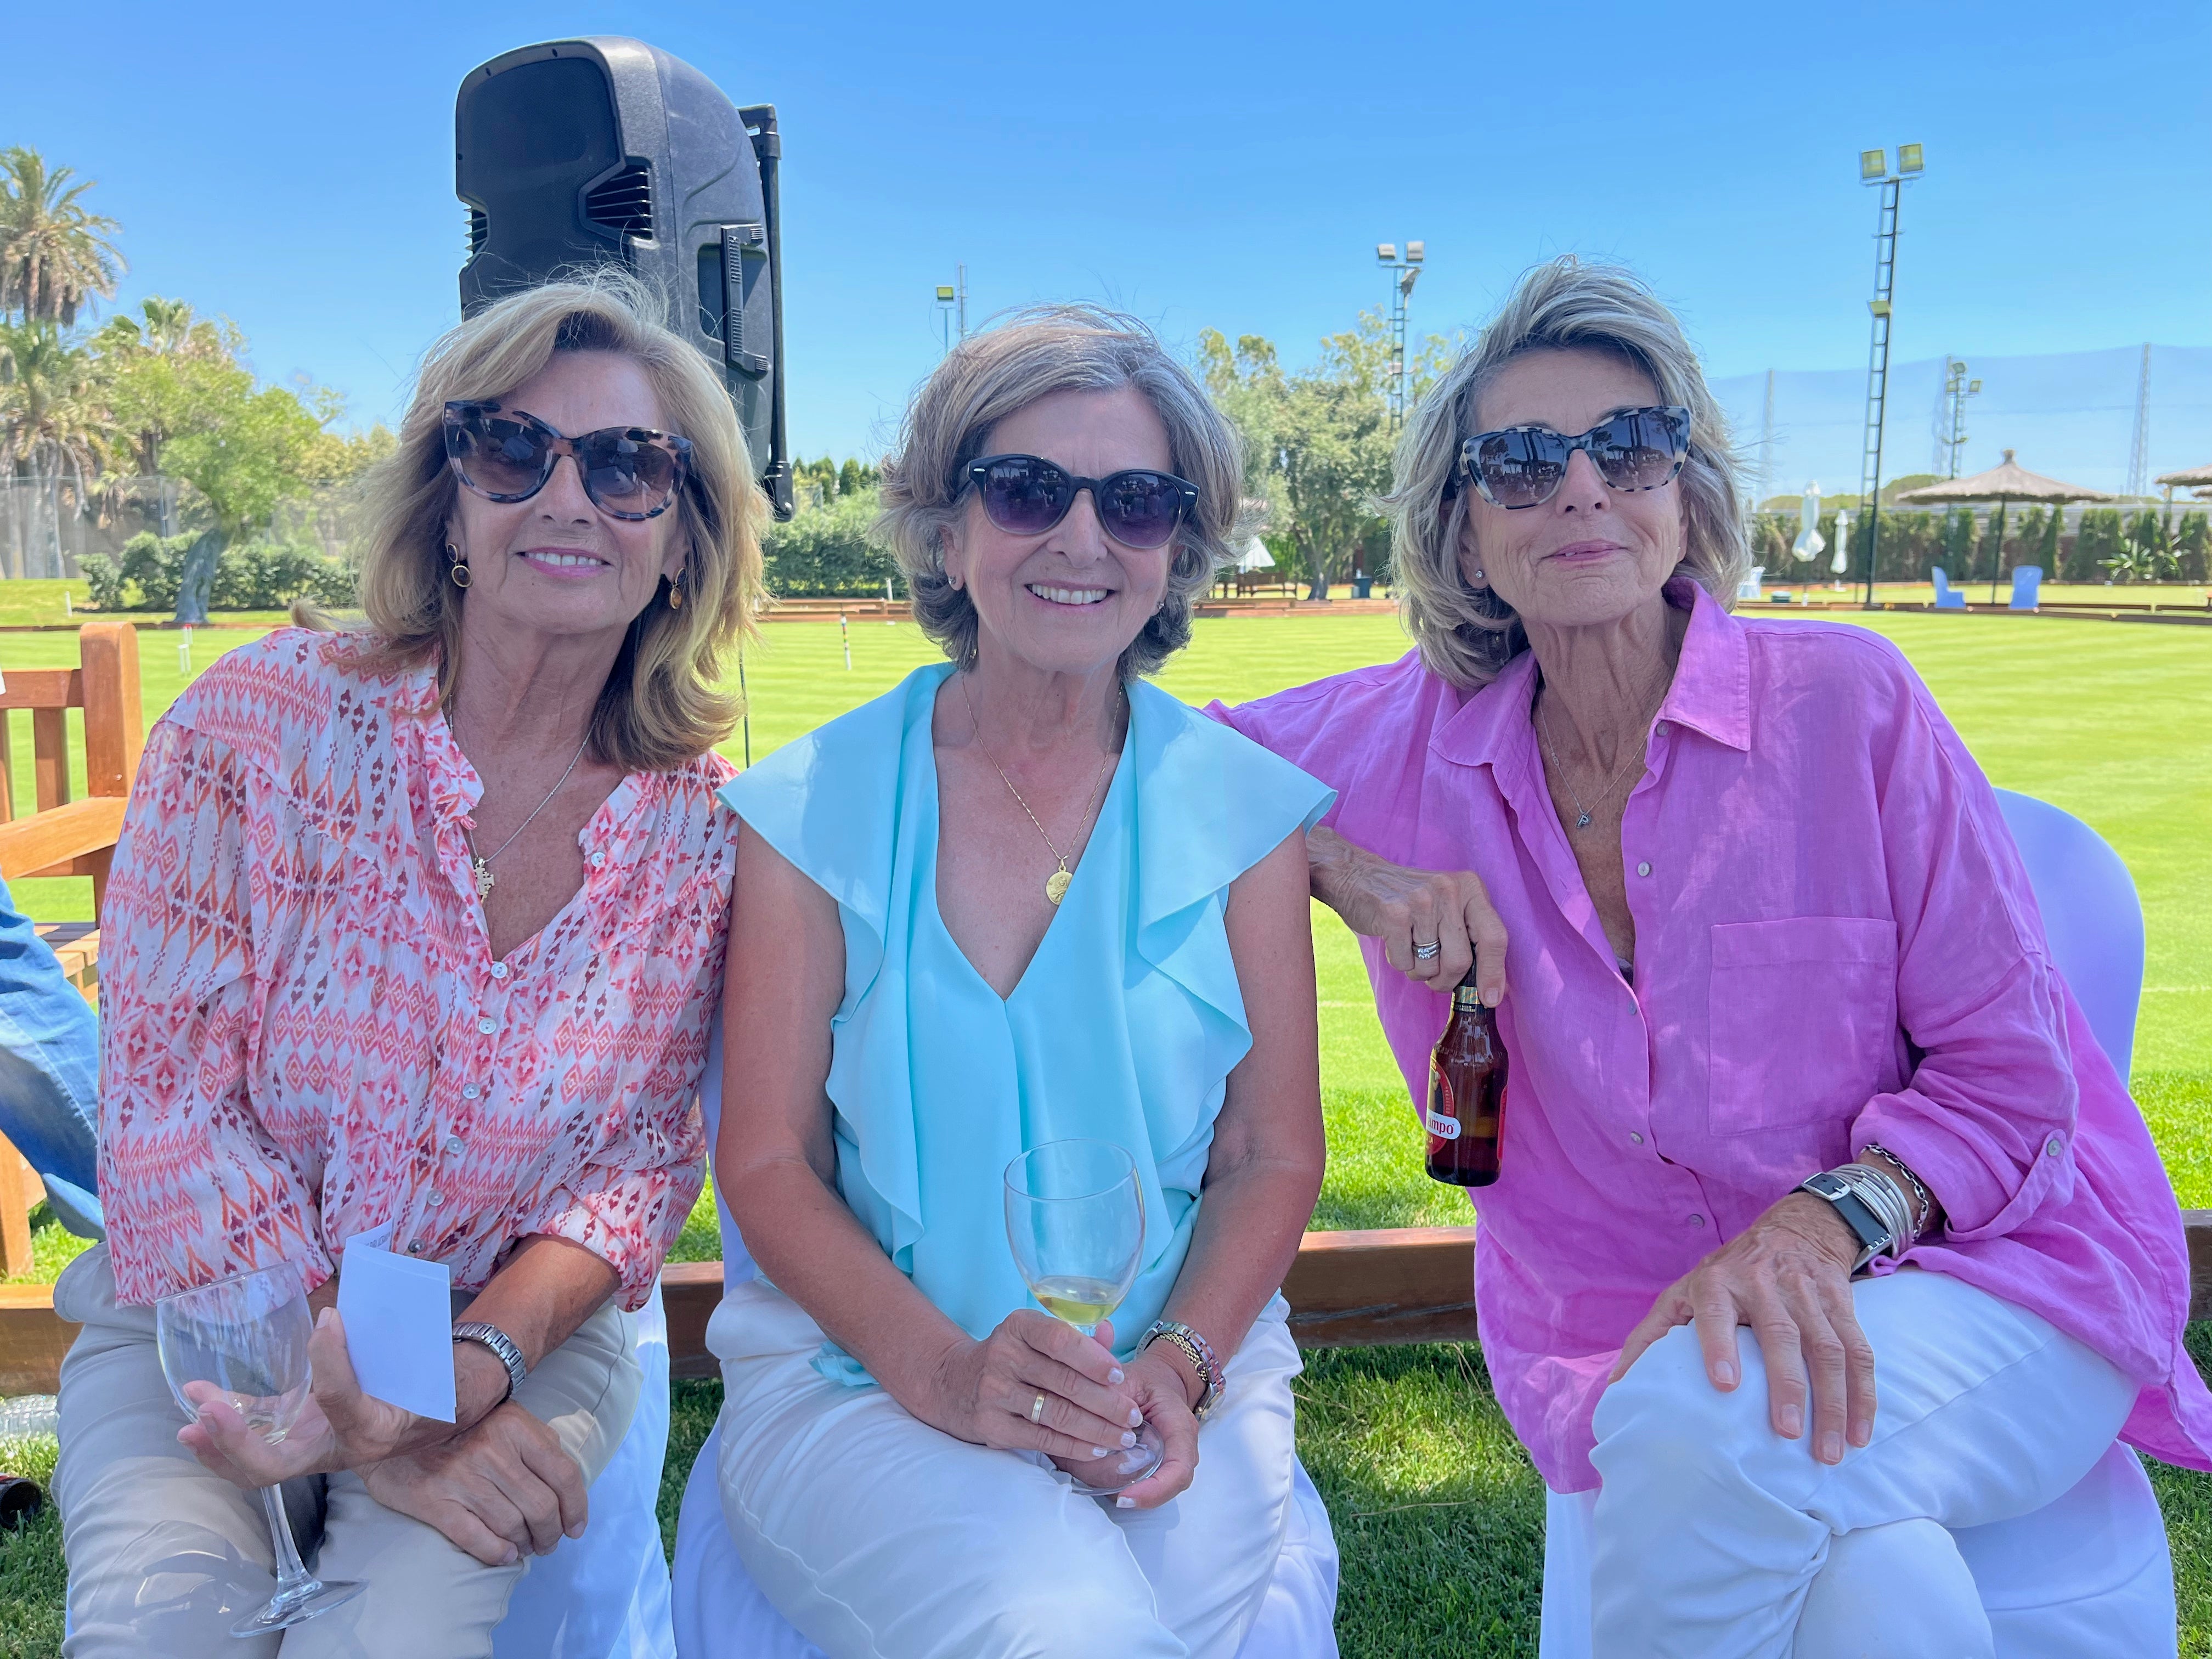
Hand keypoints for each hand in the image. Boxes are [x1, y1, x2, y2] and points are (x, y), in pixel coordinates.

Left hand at [180, 1307, 425, 1486]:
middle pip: (273, 1468)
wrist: (438, 1415)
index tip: (328, 1319)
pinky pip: (259, 1438)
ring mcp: (313, 1448)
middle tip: (207, 1411)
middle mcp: (336, 1451)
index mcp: (374, 1431)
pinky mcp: (301, 1437)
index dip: (330, 1361)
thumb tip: (329, 1317)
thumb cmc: (432, 1388)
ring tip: (191, 1410)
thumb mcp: (422, 1368)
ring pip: (254, 1464)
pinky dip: (229, 1421)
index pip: (340, 1402)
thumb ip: (379, 1345)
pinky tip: (202, 1394)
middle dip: (234, 1443)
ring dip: (217, 1442)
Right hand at [359, 1404, 587, 1566]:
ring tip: (526, 1547)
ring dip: (526, 1544)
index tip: (576, 1528)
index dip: (576, 1508)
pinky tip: (505, 1554)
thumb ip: (537, 1442)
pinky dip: (498, 1553)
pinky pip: (477, 1538)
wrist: (393, 1430)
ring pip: (512, 1525)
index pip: (564, 1475)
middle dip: (551, 1533)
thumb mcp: (506, 1417)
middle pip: (541, 1507)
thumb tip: (567, 1484)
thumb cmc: (460, 1426)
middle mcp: (492, 1450)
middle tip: (548, 1542)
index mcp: (516, 1427)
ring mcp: (462, 1477)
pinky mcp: (434, 1501)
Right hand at [919, 1312, 1145, 1474]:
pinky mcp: (992, 1426)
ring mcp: (995, 1393)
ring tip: (1125, 1438)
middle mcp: (1003, 1356)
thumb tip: (1110, 1334)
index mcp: (1018, 1326)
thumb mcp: (1034, 1338)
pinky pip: (1042, 1439)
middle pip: (1065, 1382)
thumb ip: (1074, 1339)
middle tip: (1134, 1416)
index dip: (1094, 1359)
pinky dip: (1074, 1446)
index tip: (1120, 1377)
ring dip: (1097, 1429)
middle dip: (1107, 1403)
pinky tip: (1097, 1450)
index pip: (1060, 1339)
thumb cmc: (1010, 1358)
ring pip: (1057, 1414)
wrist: (953, 1384)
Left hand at [1096, 1347, 1199, 1510]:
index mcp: (1181, 1428)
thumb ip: (1112, 1402)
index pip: (1178, 1471)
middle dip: (1129, 1491)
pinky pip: (1142, 1488)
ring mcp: (1173, 1464)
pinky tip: (1092, 1469)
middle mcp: (1182, 1452)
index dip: (1153, 1491)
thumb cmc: (1145, 1380)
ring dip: (1119, 1489)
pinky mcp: (1160, 1470)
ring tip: (1086, 1469)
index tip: (1123, 1497)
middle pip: (1163, 1489)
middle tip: (1091, 1475)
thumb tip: (1091, 1426)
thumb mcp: (1128, 1381)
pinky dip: (1116, 1485)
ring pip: (1151, 1493)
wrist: (1161, 1380)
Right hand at [1307, 827, 1506, 998]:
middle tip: (1434, 976)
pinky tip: (1394, 939)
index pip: (1494, 937)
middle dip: (1445, 979)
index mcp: (1470, 887)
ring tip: (1410, 947)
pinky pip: (1404, 963)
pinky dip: (1399, 961)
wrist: (1359, 876)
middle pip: (1460, 961)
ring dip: (1419, 970)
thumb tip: (1493, 988)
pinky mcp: (1393, 913)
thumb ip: (1471, 936)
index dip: (1494, 973)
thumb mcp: (1449, 904)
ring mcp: (1421, 901)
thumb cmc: (1411, 901)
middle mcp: (1449, 890)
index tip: (1490, 999)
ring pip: (1430, 966)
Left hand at [1609, 1193, 1873, 1465]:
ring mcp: (1807, 1292)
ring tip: (1829, 1451)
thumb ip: (1652, 1337)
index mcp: (1717, 1282)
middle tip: (1787, 1434)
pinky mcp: (1842, 1303)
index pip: (1716, 1311)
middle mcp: (1764, 1283)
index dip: (1719, 1345)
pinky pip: (1859, 1350)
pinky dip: (1863, 1394)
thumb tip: (1618, 1387)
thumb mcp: (1683, 1293)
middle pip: (1780, 1335)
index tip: (1725, 1386)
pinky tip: (1860, 1432)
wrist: (1794, 1229)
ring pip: (1827, 1347)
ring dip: (1833, 1401)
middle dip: (1786, 1385)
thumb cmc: (1726, 1277)